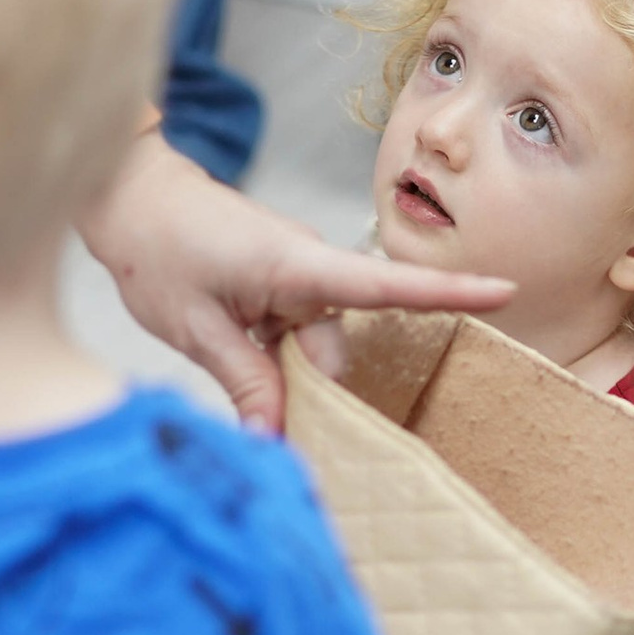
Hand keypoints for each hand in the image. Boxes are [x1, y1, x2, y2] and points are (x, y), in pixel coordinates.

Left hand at [80, 129, 510, 433]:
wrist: (128, 197)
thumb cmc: (156, 247)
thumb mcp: (195, 328)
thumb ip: (243, 381)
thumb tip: (277, 437)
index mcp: (295, 267)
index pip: (384, 285)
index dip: (447, 293)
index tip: (505, 292)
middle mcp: (307, 268)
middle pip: (336, 349)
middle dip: (310, 392)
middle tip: (266, 431)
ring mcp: (294, 277)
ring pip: (312, 349)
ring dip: (282, 377)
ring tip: (229, 381)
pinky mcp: (279, 285)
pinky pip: (293, 337)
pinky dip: (272, 361)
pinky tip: (234, 360)